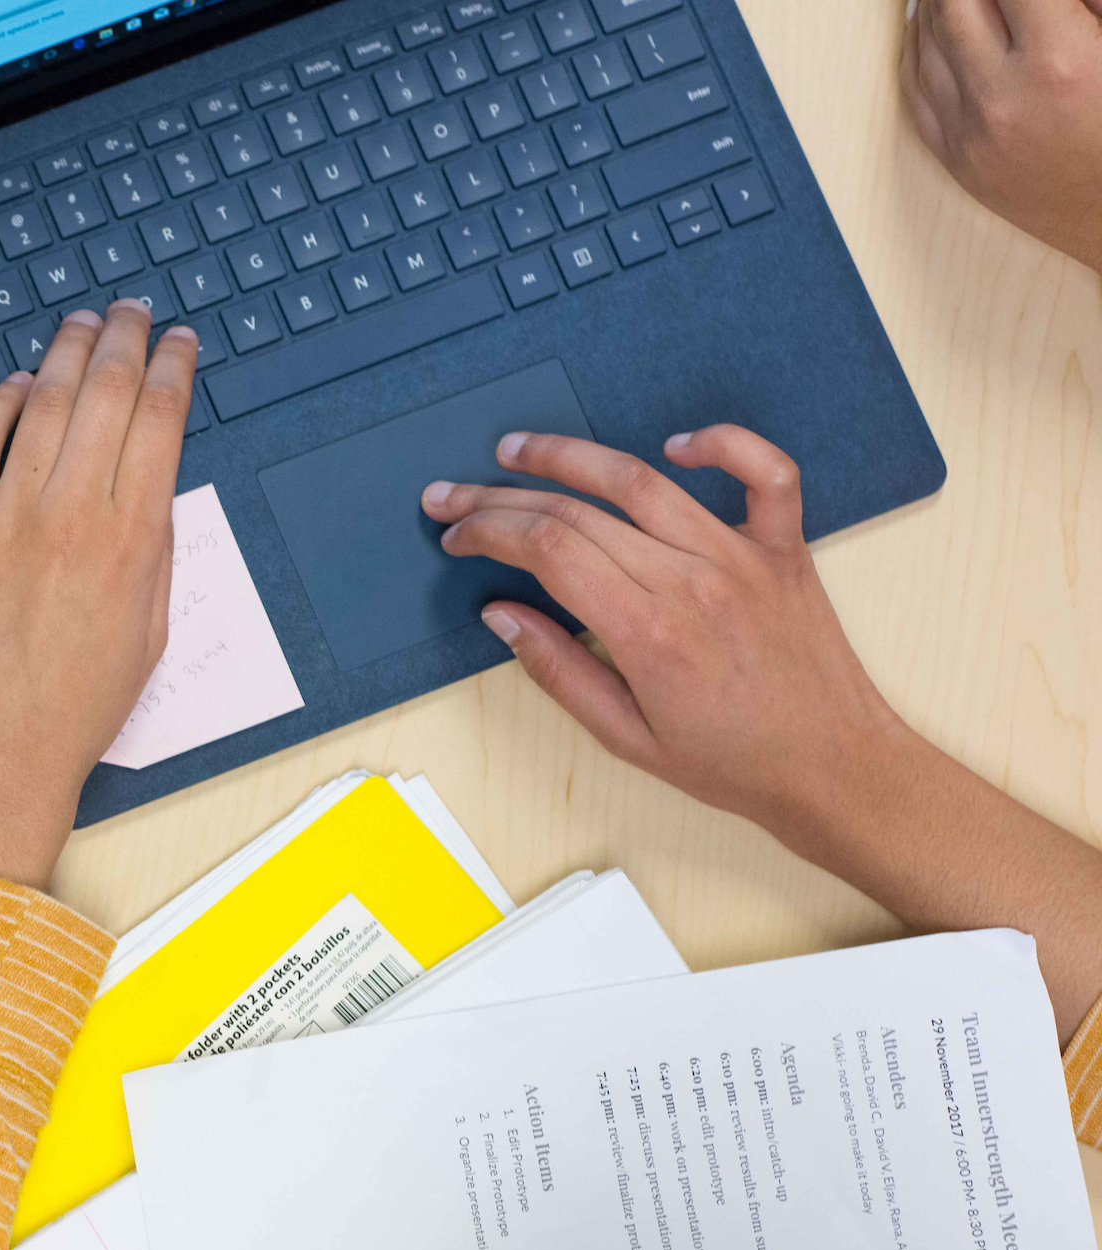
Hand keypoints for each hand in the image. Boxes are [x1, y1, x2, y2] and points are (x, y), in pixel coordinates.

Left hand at [0, 302, 196, 888]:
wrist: (1, 756)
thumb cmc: (80, 705)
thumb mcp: (151, 625)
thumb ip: (154, 543)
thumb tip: (150, 474)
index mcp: (134, 539)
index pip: (159, 418)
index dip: (172, 366)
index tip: (177, 341)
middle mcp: (72, 515)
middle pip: (104, 392)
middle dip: (125, 338)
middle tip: (131, 312)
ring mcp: (5, 518)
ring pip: (41, 403)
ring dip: (65, 353)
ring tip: (81, 326)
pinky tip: (15, 384)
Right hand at [422, 427, 908, 850]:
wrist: (834, 767)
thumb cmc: (734, 762)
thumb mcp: (625, 738)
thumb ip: (558, 672)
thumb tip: (501, 616)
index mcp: (647, 633)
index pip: (546, 550)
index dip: (489, 532)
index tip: (457, 535)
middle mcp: (692, 581)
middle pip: (577, 512)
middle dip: (501, 498)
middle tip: (455, 494)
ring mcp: (741, 557)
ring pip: (642, 480)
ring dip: (571, 456)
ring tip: (520, 449)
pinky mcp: (783, 549)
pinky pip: (764, 473)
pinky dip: (723, 444)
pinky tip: (678, 443)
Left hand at [904, 0, 1101, 274]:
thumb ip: (1087, 3)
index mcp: (1058, 64)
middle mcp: (1002, 101)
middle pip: (955, 5)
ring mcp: (971, 137)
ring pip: (925, 44)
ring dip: (938, 4)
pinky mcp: (958, 162)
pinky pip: (915, 91)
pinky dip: (917, 47)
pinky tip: (931, 24)